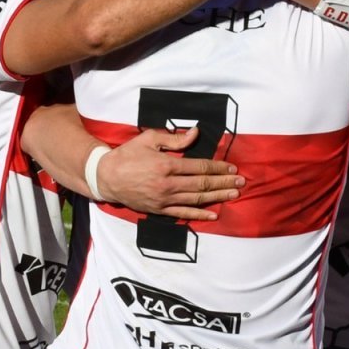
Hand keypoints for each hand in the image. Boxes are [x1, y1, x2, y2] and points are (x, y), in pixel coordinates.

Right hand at [96, 126, 244, 219]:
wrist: (106, 177)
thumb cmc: (128, 155)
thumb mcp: (148, 139)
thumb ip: (174, 138)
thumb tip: (196, 134)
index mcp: (167, 164)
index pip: (200, 167)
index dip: (219, 167)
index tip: (232, 167)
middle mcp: (168, 184)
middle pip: (202, 184)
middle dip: (224, 182)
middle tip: (242, 182)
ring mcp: (164, 199)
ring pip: (197, 199)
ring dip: (218, 196)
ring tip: (234, 194)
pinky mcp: (159, 210)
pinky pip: (183, 213)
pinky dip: (200, 214)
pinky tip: (214, 214)